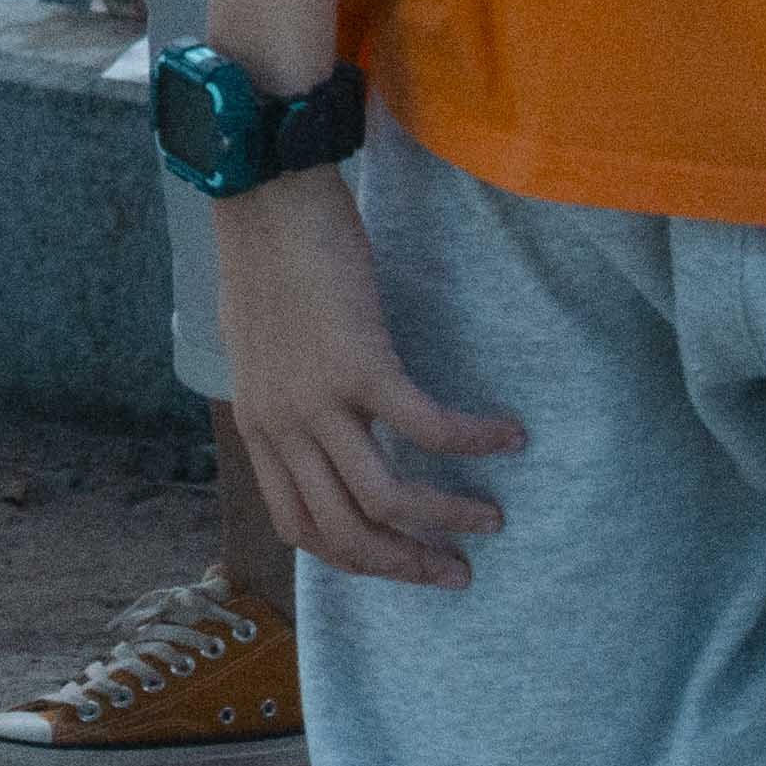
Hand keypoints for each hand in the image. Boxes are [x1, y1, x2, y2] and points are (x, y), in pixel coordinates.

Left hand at [208, 165, 520, 590]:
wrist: (262, 193)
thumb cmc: (264, 257)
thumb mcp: (256, 346)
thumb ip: (283, 395)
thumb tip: (316, 426)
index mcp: (257, 425)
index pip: (301, 526)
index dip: (354, 557)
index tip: (399, 560)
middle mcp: (282, 426)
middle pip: (346, 532)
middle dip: (407, 565)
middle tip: (457, 572)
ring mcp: (318, 399)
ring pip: (387, 499)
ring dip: (445, 520)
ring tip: (491, 520)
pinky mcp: (359, 363)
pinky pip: (426, 427)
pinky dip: (472, 441)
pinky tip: (509, 436)